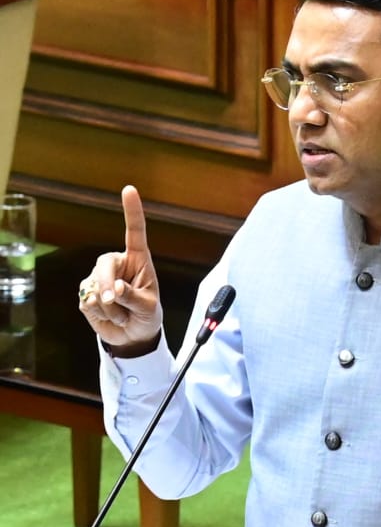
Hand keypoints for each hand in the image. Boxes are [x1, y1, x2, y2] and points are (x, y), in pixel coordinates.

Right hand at [78, 185, 162, 351]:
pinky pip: (88, 303)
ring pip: (95, 289)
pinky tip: (110, 317)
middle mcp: (117, 264)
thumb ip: (133, 298)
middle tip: (115, 302)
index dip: (132, 211)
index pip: (135, 232)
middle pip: (104, 265)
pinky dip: (101, 316)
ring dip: (111, 309)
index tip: (129, 189)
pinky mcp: (86, 294)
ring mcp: (98, 278)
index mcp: (138, 260)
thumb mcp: (148, 309)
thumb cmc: (147, 316)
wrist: (133, 336)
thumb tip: (114, 290)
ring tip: (123, 314)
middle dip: (107, 285)